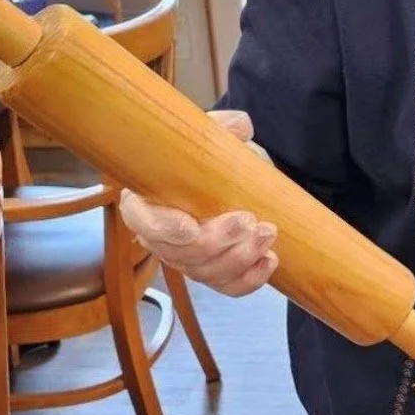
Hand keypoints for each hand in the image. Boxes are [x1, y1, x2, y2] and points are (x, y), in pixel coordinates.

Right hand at [117, 109, 278, 296]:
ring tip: (267, 232)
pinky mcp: (214, 273)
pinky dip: (251, 280)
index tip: (190, 227)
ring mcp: (188, 260)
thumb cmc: (204, 158)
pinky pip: (228, 287)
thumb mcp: (206, 135)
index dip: (164, 230)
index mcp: (146, 203)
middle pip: (181, 255)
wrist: (225, 177)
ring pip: (207, 273)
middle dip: (217, 242)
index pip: (144, 223)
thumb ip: (218, 128)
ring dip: (240, 258)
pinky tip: (270, 260)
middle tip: (248, 219)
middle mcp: (162, 238)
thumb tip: (239, 126)